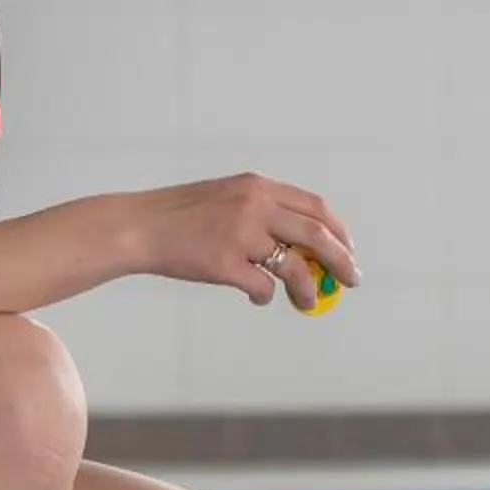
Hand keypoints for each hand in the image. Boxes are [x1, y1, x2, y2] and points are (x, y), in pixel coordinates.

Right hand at [126, 172, 359, 309]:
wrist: (138, 226)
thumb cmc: (181, 217)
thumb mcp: (227, 198)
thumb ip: (263, 213)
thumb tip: (303, 249)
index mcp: (258, 187)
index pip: (315, 206)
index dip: (338, 230)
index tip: (347, 249)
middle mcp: (254, 205)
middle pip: (317, 235)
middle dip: (340, 261)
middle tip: (351, 280)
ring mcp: (239, 234)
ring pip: (295, 267)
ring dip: (308, 289)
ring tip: (309, 302)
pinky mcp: (223, 263)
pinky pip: (262, 287)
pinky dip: (265, 296)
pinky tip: (257, 297)